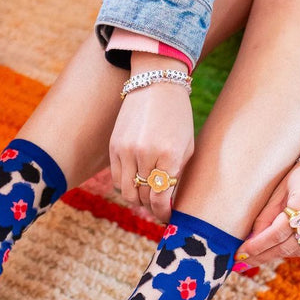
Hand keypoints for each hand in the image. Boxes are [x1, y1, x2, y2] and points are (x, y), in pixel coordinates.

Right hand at [110, 55, 193, 222]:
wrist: (155, 83)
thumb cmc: (178, 117)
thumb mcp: (187, 146)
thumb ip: (177, 176)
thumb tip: (169, 203)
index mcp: (168, 155)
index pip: (160, 198)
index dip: (163, 213)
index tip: (166, 217)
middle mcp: (145, 154)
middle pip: (142, 198)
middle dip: (151, 207)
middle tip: (158, 208)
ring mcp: (126, 150)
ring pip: (126, 192)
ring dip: (137, 198)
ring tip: (146, 195)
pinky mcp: (113, 146)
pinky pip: (116, 178)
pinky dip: (125, 185)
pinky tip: (135, 181)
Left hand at [237, 157, 299, 265]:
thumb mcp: (279, 190)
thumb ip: (265, 217)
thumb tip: (250, 241)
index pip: (279, 231)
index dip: (258, 245)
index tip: (240, 254)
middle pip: (288, 244)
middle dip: (263, 255)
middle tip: (243, 262)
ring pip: (298, 250)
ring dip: (275, 254)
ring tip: (255, 258)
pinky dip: (291, 250)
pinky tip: (275, 250)